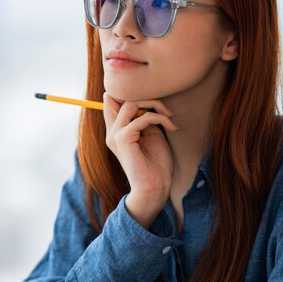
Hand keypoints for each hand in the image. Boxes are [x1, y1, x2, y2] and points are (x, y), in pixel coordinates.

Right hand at [103, 93, 176, 227]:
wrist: (154, 187)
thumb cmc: (156, 165)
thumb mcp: (152, 135)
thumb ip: (146, 118)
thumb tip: (149, 102)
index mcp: (117, 130)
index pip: (113, 101)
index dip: (132, 94)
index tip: (155, 103)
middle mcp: (112, 131)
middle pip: (118, 96)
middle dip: (145, 95)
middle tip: (165, 109)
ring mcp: (115, 134)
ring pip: (130, 102)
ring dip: (154, 104)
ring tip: (168, 115)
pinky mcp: (122, 139)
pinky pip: (142, 117)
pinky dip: (159, 118)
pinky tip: (170, 126)